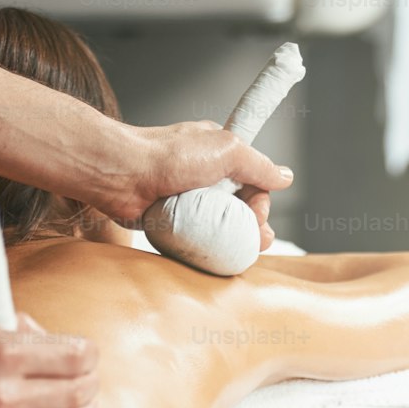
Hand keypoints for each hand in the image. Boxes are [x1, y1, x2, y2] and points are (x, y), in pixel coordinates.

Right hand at [0, 309, 97, 407]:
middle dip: (88, 382)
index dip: (87, 353)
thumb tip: (53, 339)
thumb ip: (15, 328)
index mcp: (0, 349)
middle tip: (81, 378)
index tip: (82, 354)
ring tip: (72, 404)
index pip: (77, 355)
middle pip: (82, 392)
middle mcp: (4, 391)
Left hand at [104, 122, 292, 250]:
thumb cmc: (168, 156)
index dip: (261, 202)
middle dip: (253, 226)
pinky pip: (198, 238)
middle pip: (240, 207)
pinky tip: (215, 256)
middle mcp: (205, 177)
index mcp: (219, 155)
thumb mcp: (226, 151)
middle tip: (258, 241)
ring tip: (242, 253)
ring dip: (234, 240)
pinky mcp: (173, 221)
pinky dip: (208, 248)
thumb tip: (286, 177)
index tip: (258, 215)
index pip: (254, 182)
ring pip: (220, 226)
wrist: (122, 176)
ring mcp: (189, 200)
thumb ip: (258, 166)